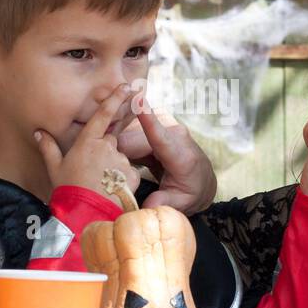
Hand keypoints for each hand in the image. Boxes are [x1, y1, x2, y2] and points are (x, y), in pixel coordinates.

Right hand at [35, 85, 139, 199]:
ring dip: (113, 168)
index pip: (103, 115)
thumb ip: (48, 147)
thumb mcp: (54, 169)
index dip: (115, 99)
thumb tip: (38, 132)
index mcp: (87, 142)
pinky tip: (111, 191)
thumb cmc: (68, 191)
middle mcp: (106, 147)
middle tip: (92, 173)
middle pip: (110, 142)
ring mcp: (120, 160)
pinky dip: (123, 180)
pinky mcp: (132, 175)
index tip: (126, 86)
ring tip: (100, 186)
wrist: (85, 215)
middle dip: (105, 153)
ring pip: (120, 159)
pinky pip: (129, 173)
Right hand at [117, 94, 216, 214]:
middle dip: (115, 152)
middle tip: (107, 171)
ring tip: (117, 164)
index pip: (161, 137)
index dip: (149, 120)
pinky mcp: (154, 121)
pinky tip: (119, 154)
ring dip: (116, 146)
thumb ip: (164, 203)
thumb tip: (149, 206)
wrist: (200, 177)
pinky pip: (128, 129)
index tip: (139, 101)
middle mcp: (173, 133)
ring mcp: (164, 124)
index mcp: (181, 155)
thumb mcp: (181, 203)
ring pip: (127, 132)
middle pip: (132, 138)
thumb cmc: (190, 191)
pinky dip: (119, 141)